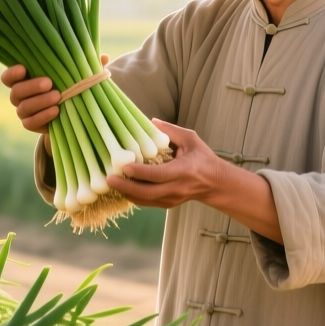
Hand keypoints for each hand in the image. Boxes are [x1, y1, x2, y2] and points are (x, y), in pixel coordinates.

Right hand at [2, 56, 107, 134]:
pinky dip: (42, 117)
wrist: (71, 111)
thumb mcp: (77, 74)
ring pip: (22, 108)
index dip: (12, 73)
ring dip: (39, 102)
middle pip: (15, 92)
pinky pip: (30, 123)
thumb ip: (84, 65)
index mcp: (25, 78)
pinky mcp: (30, 124)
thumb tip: (102, 57)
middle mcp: (20, 95)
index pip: (8, 76)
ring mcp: (24, 111)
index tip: (24, 68)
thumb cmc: (70, 85)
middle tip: (49, 83)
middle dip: (31, 86)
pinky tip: (57, 111)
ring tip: (57, 97)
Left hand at [107, 119, 284, 242]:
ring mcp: (172, 199)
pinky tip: (121, 189)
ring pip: (145, 201)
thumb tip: (150, 121)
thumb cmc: (202, 157)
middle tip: (109, 179)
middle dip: (126, 187)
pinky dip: (133, 197)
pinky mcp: (168, 204)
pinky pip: (147, 203)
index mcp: (183, 171)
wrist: (215, 183)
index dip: (140, 172)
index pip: (158, 175)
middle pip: (147, 192)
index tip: (124, 166)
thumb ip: (171, 131)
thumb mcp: (191, 139)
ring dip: (126, 193)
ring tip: (111, 184)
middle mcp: (177, 188)